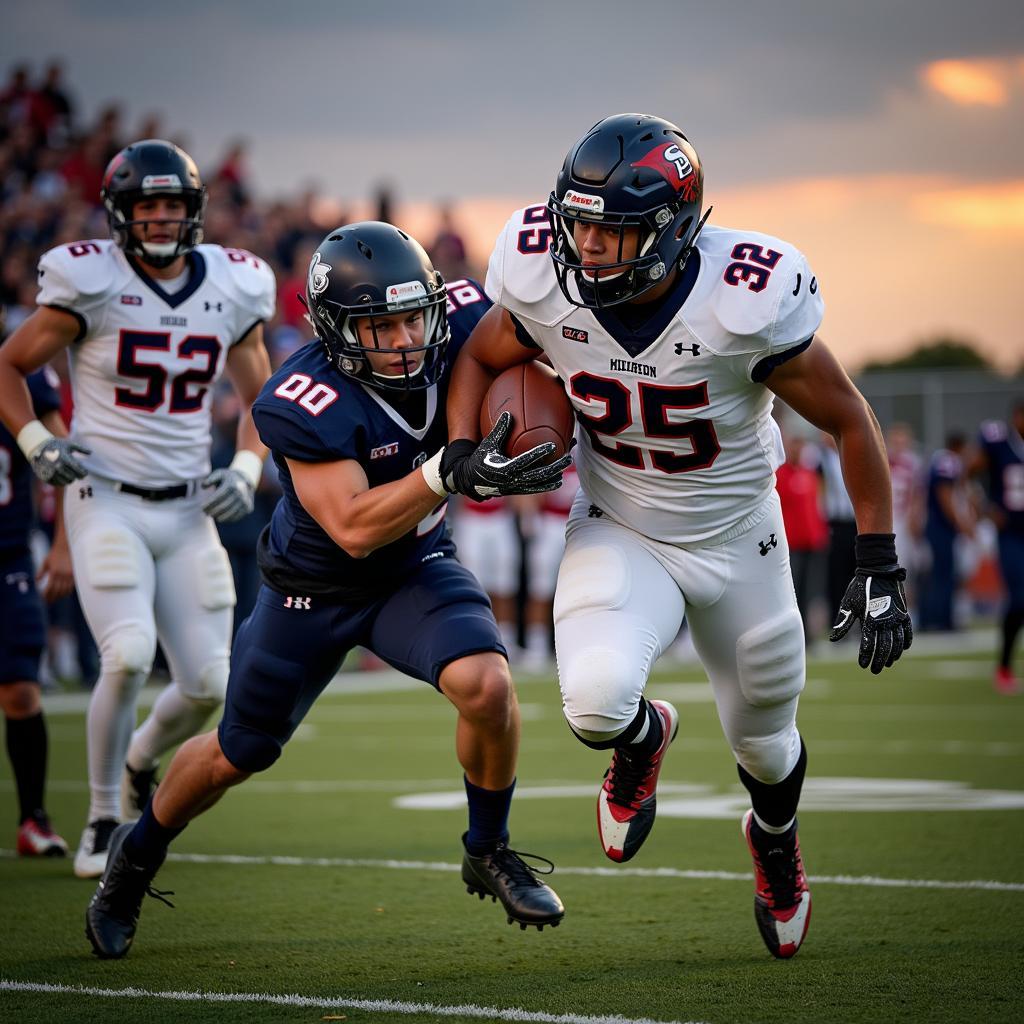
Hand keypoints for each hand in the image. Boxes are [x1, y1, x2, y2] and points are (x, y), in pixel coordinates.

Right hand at [28, 437, 89, 485]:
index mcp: (65, 459)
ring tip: (70, 475)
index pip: (79, 471)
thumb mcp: (69, 444)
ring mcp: (51, 473)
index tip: (85, 473)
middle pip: (73, 477)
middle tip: (78, 474)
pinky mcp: (45, 477)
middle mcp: (58, 467)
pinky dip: (62, 481)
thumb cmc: (56, 444)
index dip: (84, 473)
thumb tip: (91, 452)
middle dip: (77, 476)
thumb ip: (81, 449)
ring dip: (70, 479)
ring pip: (66, 482)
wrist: (37, 447)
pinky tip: (63, 476)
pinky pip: (58, 483)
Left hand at [37, 541, 74, 602]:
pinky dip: (67, 592)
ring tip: (55, 599)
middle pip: (57, 591)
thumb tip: (36, 581)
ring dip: (60, 596)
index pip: (50, 588)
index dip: (46, 595)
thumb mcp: (45, 562)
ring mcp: (70, 575)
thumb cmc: (54, 554)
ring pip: (65, 590)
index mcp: (54, 572)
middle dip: (52, 598)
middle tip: (48, 602)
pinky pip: (71, 586)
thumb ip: (40, 572)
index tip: (43, 599)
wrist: (67, 547)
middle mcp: (63, 575)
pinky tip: (63, 594)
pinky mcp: (75, 575)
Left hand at [201, 467, 254, 521]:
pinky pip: (236, 517)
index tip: (202, 508)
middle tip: (205, 513)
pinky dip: (227, 519)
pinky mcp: (248, 508)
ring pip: (229, 514)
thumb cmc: (228, 478)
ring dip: (218, 516)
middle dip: (212, 511)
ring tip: (211, 515)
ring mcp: (245, 502)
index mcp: (232, 485)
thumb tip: (203, 486)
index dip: (208, 504)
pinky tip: (220, 517)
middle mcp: (240, 494)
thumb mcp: (219, 474)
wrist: (246, 480)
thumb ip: (210, 479)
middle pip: (222, 507)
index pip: (217, 497)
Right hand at [440, 411, 571, 501]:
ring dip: (555, 475)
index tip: (552, 446)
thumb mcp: (487, 445)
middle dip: (555, 467)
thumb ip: (499, 430)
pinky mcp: (518, 491)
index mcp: (506, 468)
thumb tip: (508, 413)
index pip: (526, 460)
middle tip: (568, 457)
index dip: (540, 454)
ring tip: (566, 466)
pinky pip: (536, 489)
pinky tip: (558, 479)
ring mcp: (517, 487)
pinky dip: (548, 485)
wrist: (471, 481)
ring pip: (540, 483)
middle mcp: (513, 480)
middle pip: (539, 475)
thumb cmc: (480, 459)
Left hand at [829, 565, 912, 673]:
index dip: (865, 656)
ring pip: (898, 642)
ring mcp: (897, 618)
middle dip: (879, 661)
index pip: (868, 645)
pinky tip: (902, 650)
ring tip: (888, 663)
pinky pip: (908, 632)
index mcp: (870, 620)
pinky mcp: (904, 613)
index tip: (862, 665)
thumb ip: (843, 622)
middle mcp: (885, 621)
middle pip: (885, 647)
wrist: (879, 571)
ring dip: (893, 655)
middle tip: (874, 670)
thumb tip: (833, 639)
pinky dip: (906, 642)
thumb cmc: (859, 588)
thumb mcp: (848, 604)